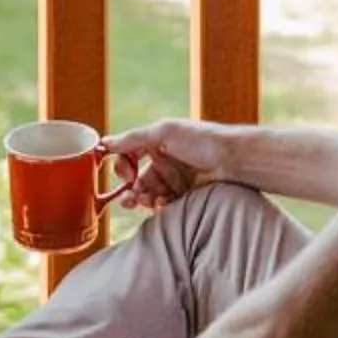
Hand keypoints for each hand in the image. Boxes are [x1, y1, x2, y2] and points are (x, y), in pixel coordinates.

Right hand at [100, 119, 225, 212]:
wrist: (233, 159)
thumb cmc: (201, 139)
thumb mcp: (164, 132)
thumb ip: (133, 138)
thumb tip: (104, 142)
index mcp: (156, 142)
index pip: (128, 157)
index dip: (123, 168)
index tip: (126, 176)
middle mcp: (163, 161)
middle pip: (136, 180)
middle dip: (131, 190)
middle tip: (129, 199)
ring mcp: (174, 179)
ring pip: (149, 194)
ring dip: (143, 199)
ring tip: (146, 202)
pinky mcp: (184, 195)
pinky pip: (164, 204)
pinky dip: (159, 205)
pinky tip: (162, 205)